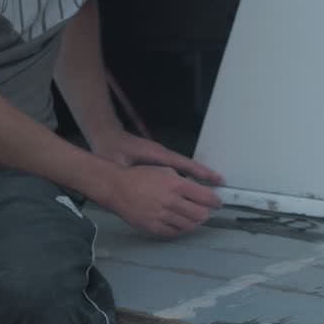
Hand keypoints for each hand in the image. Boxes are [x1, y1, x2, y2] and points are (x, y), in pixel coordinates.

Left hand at [94, 130, 223, 185]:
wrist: (105, 134)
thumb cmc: (110, 148)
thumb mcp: (117, 162)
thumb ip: (130, 172)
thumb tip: (139, 182)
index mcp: (155, 154)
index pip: (183, 163)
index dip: (199, 172)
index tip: (214, 178)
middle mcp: (161, 153)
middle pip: (188, 164)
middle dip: (204, 174)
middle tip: (219, 185)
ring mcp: (160, 155)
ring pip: (183, 166)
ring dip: (196, 176)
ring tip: (209, 189)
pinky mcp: (156, 158)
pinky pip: (175, 167)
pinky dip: (186, 175)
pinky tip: (189, 186)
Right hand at [96, 164, 222, 236]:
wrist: (117, 188)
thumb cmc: (140, 177)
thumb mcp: (165, 170)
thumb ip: (184, 180)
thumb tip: (200, 190)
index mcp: (176, 185)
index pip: (205, 197)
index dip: (215, 201)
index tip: (217, 203)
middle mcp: (171, 201)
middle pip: (200, 215)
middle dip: (205, 213)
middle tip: (204, 211)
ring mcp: (162, 216)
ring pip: (189, 225)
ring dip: (193, 222)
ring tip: (191, 217)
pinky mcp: (153, 227)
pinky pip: (174, 232)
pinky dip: (179, 228)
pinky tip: (177, 222)